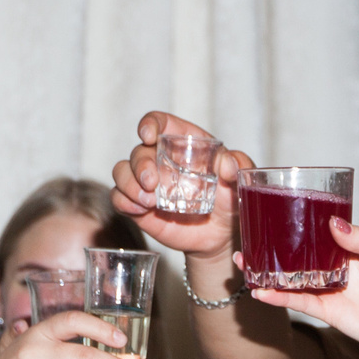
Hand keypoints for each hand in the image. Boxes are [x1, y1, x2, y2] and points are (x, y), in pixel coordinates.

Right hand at [110, 111, 253, 263]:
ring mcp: (147, 183)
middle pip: (138, 151)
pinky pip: (118, 198)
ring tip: (149, 201)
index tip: (149, 136)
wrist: (222, 235)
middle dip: (140, 165)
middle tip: (152, 184)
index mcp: (182, 143)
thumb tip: (228, 162)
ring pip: (121, 171)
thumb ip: (238, 166)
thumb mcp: (239, 181)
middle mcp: (160, 159)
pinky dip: (123, 201)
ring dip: (128, 183)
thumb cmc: (230, 200)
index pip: (159, 122)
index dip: (150, 124)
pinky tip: (139, 210)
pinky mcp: (139, 206)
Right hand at [250, 220, 358, 358]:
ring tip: (244, 262)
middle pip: (297, 254)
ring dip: (268, 272)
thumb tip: (332, 223)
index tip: (273, 210)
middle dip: (273, 247)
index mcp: (349, 247)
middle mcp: (335, 266)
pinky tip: (260, 292)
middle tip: (248, 236)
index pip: (317, 231)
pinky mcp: (327, 311)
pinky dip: (278, 297)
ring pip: (292, 278)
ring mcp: (329, 289)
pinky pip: (298, 302)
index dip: (296, 222)